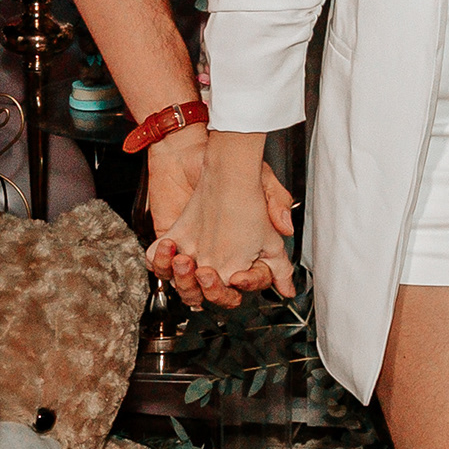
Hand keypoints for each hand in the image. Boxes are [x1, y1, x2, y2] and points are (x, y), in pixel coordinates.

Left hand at [154, 129, 294, 308]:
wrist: (189, 153)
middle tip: (208, 274)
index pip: (251, 280)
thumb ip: (277, 204)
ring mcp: (193, 254)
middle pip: (220, 295)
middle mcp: (220, 257)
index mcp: (246, 249)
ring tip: (184, 261)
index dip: (248, 283)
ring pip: (189, 290)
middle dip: (214, 292)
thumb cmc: (227, 169)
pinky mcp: (169, 245)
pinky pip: (160, 268)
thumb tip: (287, 229)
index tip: (240, 276)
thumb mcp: (262, 182)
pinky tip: (168, 247)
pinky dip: (160, 264)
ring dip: (185, 282)